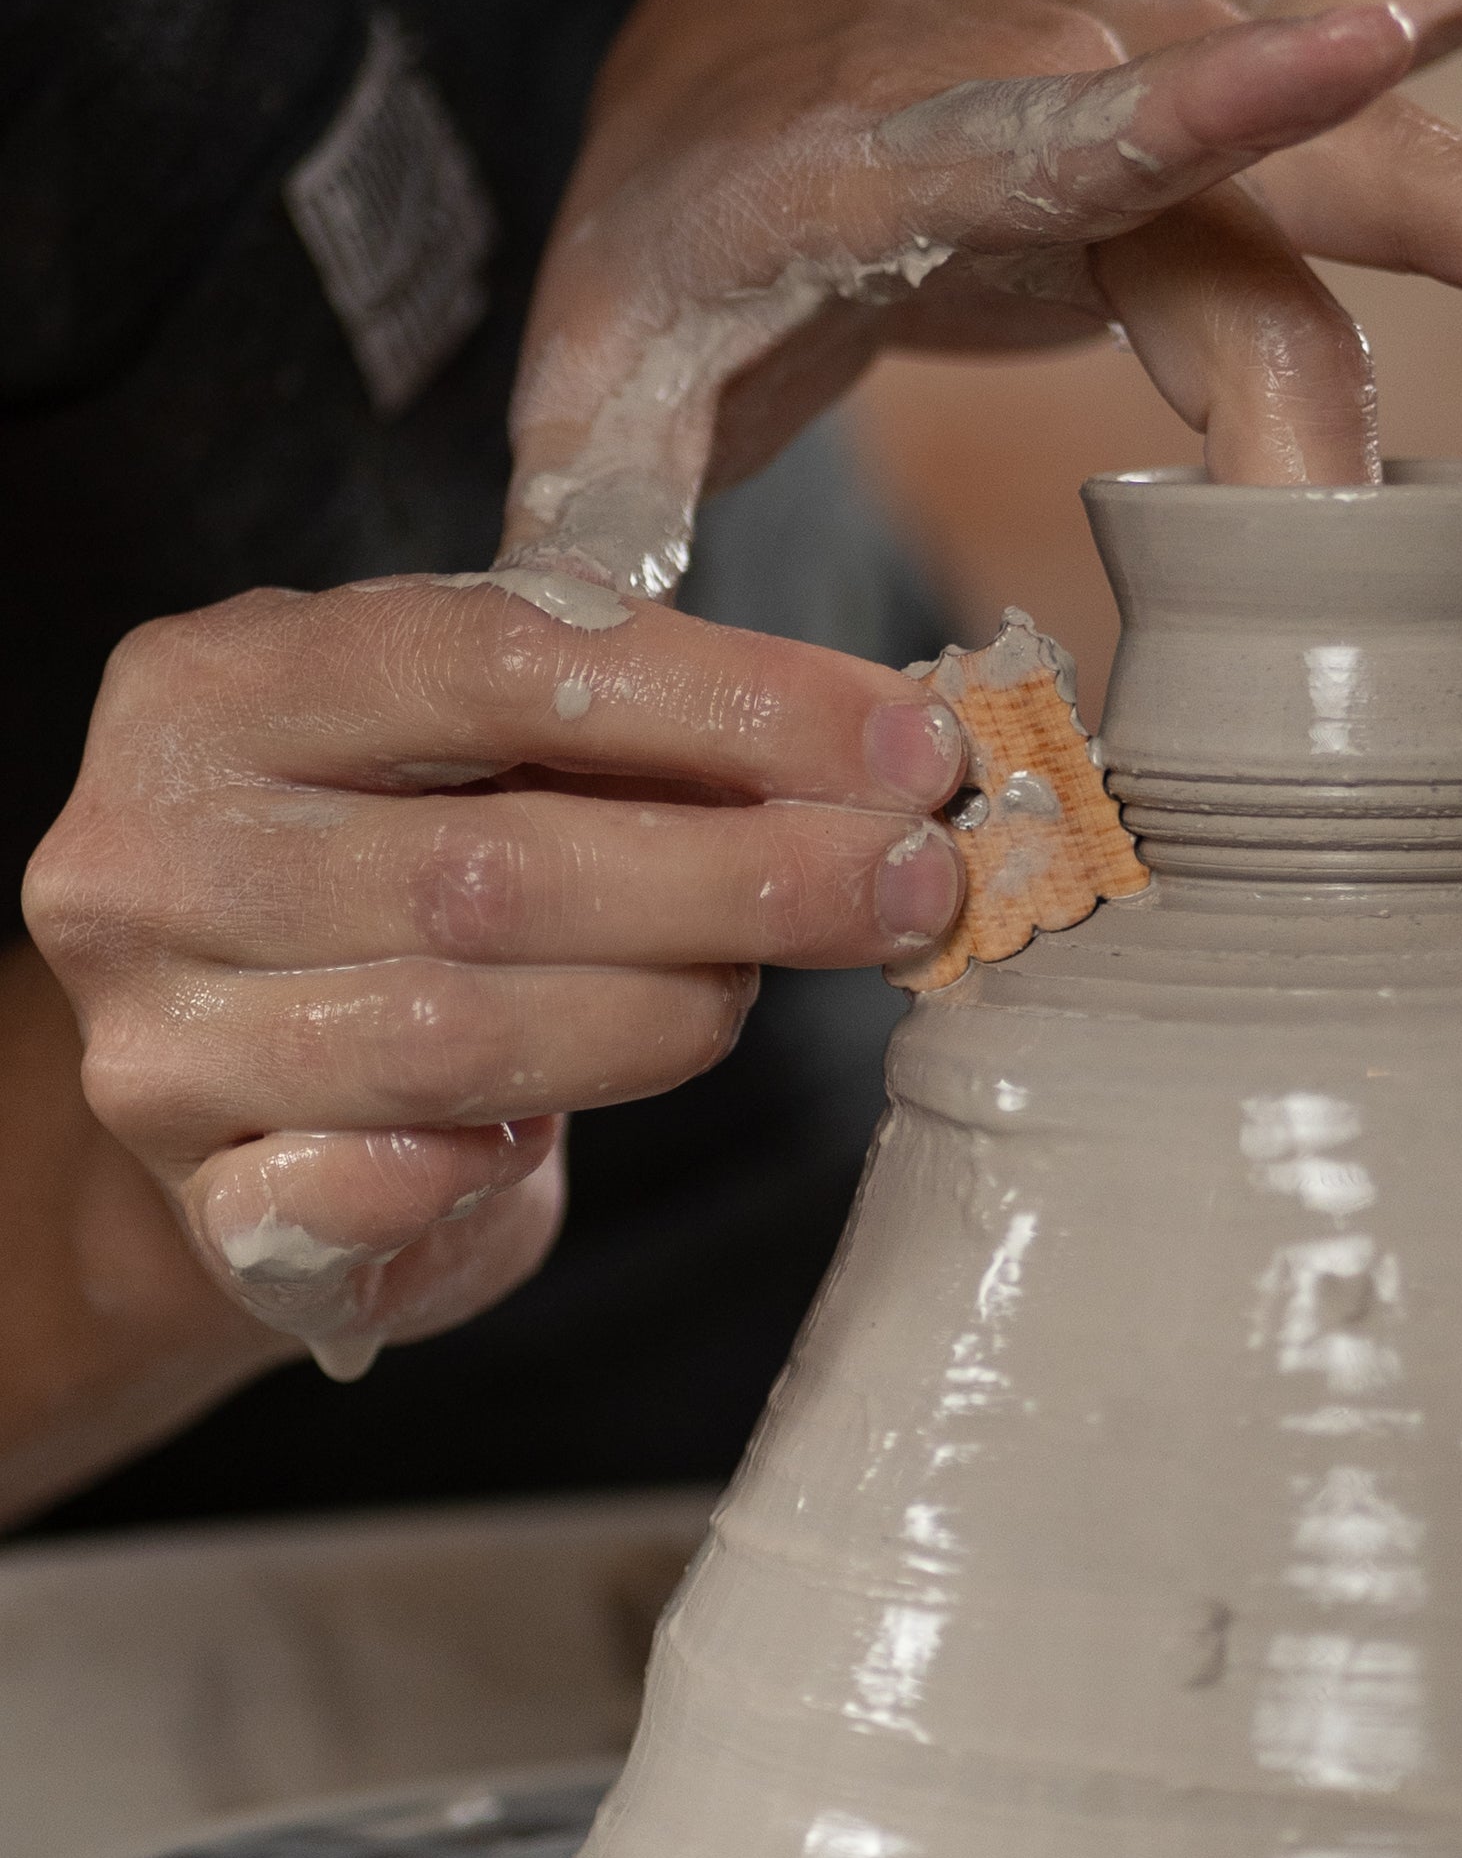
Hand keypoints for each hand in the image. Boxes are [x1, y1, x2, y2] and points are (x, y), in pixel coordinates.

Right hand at [20, 577, 966, 1375]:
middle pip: (494, 864)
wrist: (253, 1070)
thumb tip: (883, 757)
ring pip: (457, 1033)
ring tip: (766, 986)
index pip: (505, 659)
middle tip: (911, 882)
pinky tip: (544, 1149)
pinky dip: (478, 1168)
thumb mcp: (485, 753)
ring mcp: (155, 1034)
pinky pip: (357, 1194)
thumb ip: (631, 729)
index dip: (736, 705)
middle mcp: (157, 850)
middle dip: (744, 876)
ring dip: (666, 1012)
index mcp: (227, 683)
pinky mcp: (195, 1197)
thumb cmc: (409, 867)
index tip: (909, 752)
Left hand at [505, 0, 1461, 596]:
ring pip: (1394, 156)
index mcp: (900, 148)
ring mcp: (1170, 84)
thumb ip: (607, 530)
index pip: (1072, 129)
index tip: (1363, 58)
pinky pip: (1404, 98)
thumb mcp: (600, 366)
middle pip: (1312, 171)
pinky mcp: (1236, 119)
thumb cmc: (684, 226)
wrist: (759, 44)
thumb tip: (621, 725)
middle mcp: (1070, 85)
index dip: (1211, 107)